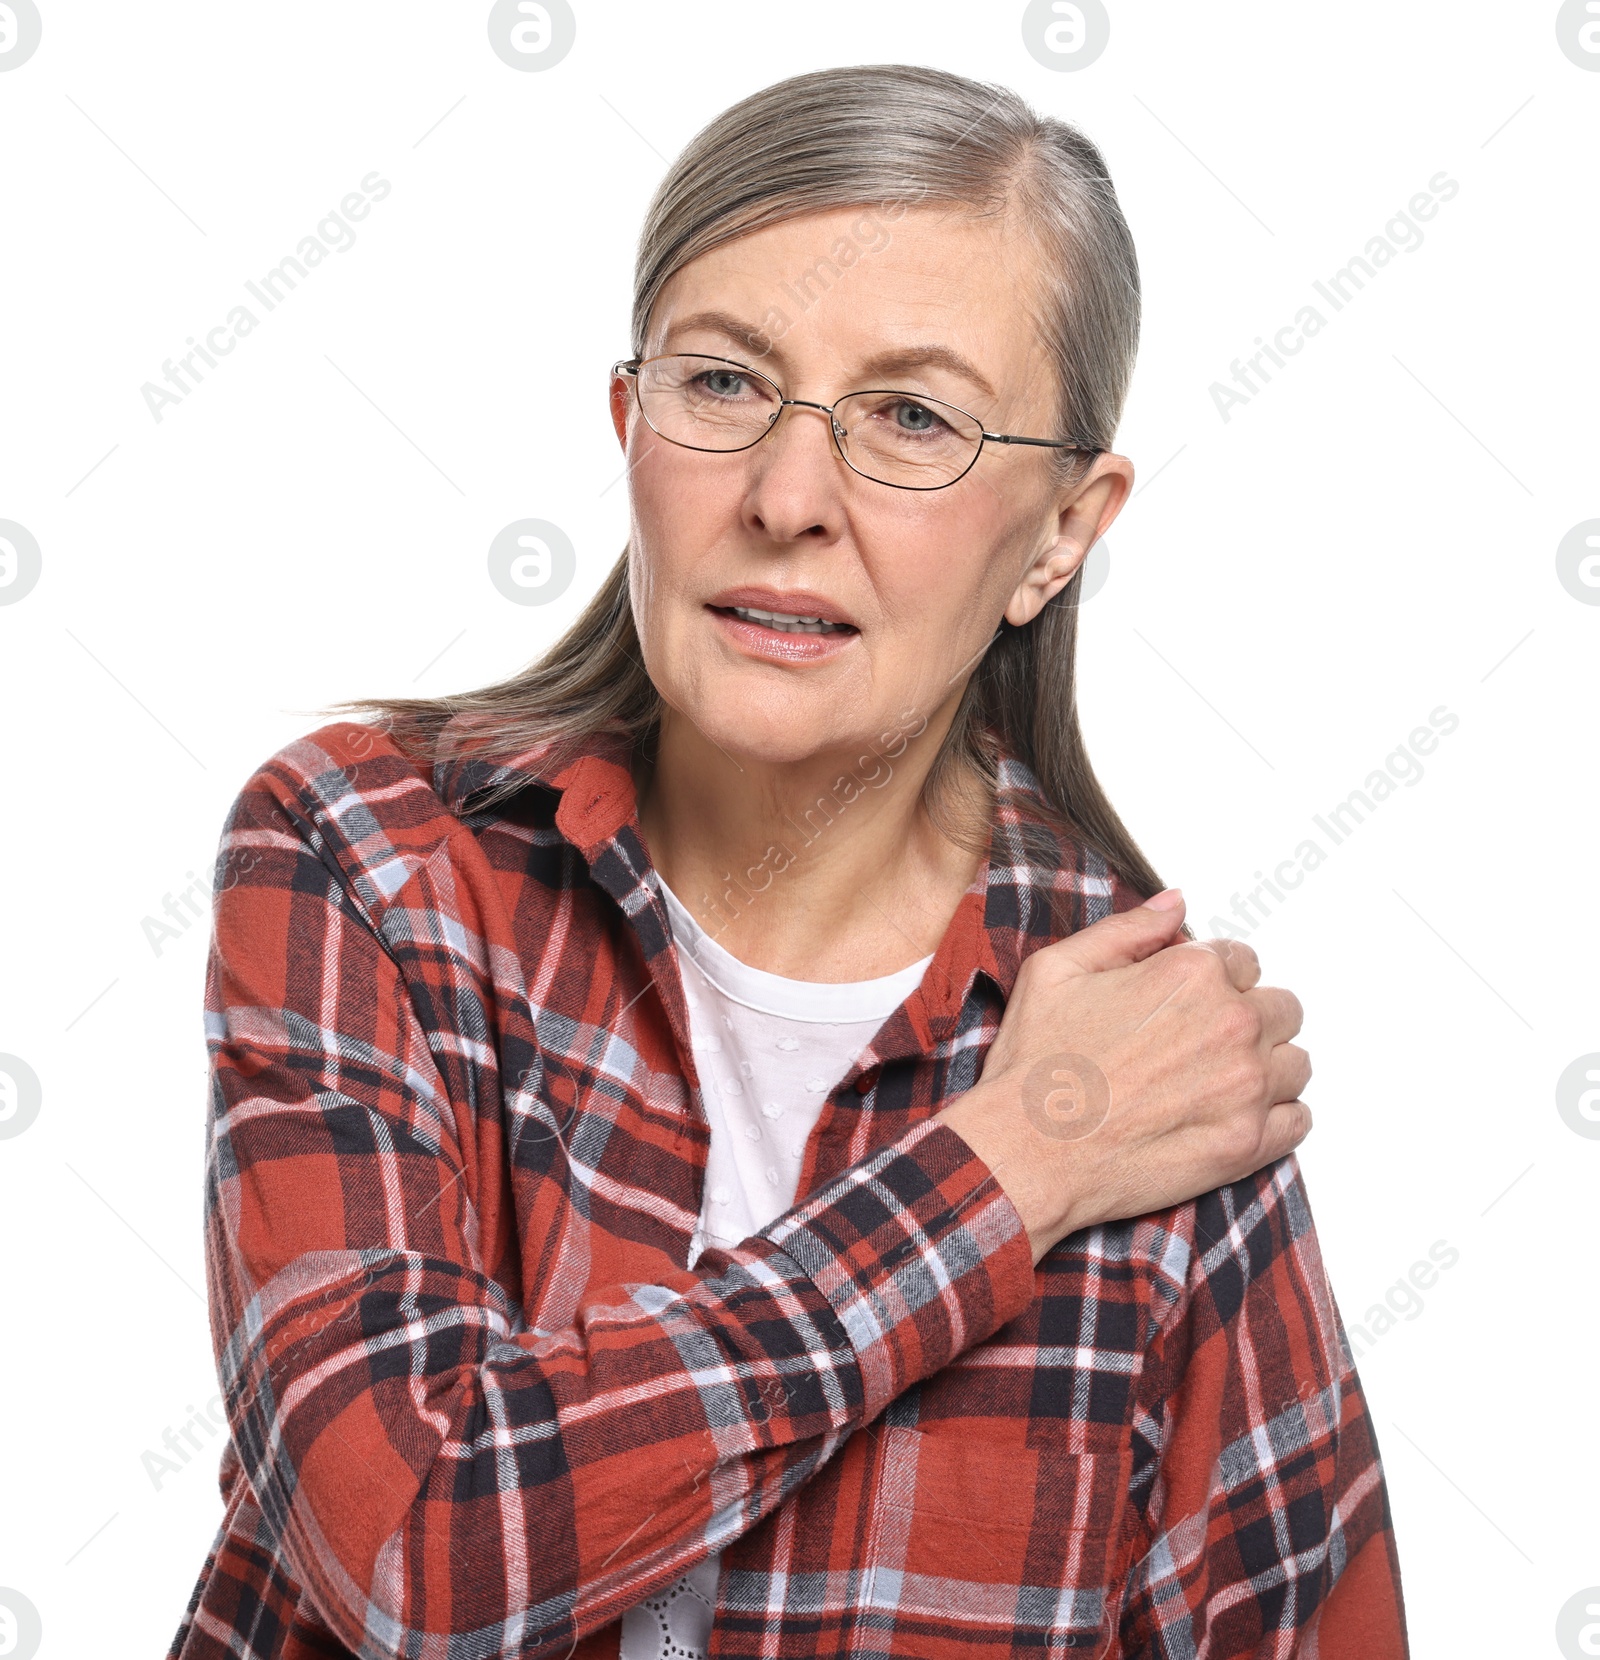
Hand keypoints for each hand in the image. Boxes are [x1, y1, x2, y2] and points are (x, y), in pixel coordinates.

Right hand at [936, 890, 1311, 1263]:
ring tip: (1217, 1083)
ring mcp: (1246, 1086)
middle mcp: (1231, 1023)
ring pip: (1295, 1062)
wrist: (1026, 1152)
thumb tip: (1175, 902)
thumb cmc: (1035, 1064)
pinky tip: (1232, 1117)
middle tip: (1201, 1045)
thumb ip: (1128, 929)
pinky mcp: (1248, 1143)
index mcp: (1190, 973)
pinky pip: (1298, 1120)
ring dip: (1267, 1067)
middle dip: (1248, 1018)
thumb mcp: (1058, 969)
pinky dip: (1276, 1117)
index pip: (1242, 960)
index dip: (1213, 979)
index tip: (1188, 1004)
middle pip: (1281, 1007)